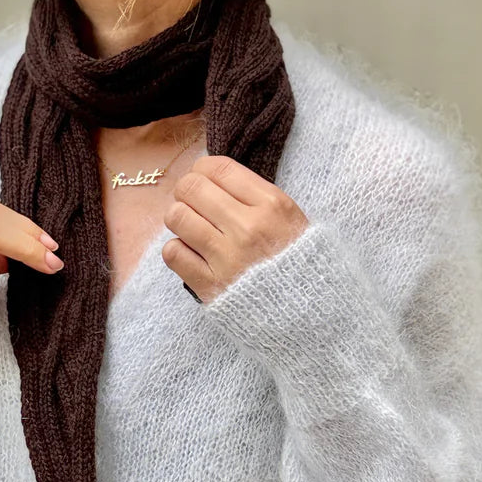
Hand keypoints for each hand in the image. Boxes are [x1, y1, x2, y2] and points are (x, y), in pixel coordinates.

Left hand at [161, 155, 309, 303]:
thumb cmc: (297, 262)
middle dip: (186, 191)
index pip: (219, 168)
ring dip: (179, 219)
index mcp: (272, 206)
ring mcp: (228, 258)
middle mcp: (248, 228)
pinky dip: (177, 250)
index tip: (202, 179)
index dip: (201, 169)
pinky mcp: (211, 286)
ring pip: (177, 216)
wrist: (309, 312)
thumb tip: (209, 176)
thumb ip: (254, 196)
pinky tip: (191, 254)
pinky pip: (173, 252)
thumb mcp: (290, 219)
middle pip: (192, 187)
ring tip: (191, 229)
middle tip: (191, 203)